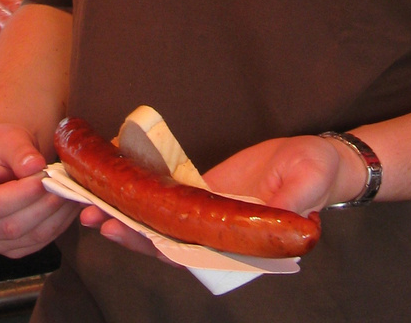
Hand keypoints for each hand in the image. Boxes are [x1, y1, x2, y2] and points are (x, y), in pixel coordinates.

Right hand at [0, 123, 77, 256]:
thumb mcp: (6, 137)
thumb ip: (19, 150)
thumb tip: (35, 167)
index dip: (21, 195)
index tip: (46, 176)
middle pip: (9, 227)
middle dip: (43, 205)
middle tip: (66, 184)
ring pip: (26, 239)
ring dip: (55, 217)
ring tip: (73, 193)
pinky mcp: (5, 248)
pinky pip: (35, 244)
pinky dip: (57, 226)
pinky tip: (69, 206)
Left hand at [76, 133, 367, 261]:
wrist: (320, 159)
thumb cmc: (318, 172)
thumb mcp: (310, 181)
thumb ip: (294, 200)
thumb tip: (279, 215)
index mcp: (239, 242)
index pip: (190, 252)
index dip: (155, 246)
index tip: (125, 233)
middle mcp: (217, 234)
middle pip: (163, 239)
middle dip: (126, 230)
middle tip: (91, 216)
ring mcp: (207, 215)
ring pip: (159, 220)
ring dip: (126, 212)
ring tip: (90, 201)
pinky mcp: (203, 193)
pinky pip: (168, 196)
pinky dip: (142, 191)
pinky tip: (116, 180)